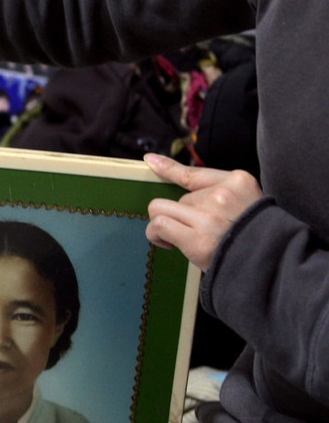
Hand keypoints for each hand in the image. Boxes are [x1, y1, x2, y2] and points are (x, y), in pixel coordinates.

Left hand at [144, 153, 263, 269]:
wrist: (271, 261)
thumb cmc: (253, 236)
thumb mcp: (244, 202)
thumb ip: (216, 192)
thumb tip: (175, 182)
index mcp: (237, 181)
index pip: (193, 172)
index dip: (168, 167)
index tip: (151, 161)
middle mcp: (222, 195)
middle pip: (178, 198)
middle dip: (181, 216)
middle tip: (196, 232)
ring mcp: (209, 216)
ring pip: (160, 208)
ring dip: (163, 224)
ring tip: (178, 238)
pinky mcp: (197, 238)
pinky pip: (158, 225)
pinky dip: (155, 235)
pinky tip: (169, 244)